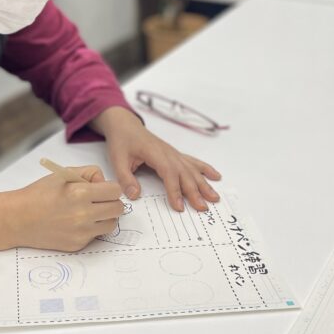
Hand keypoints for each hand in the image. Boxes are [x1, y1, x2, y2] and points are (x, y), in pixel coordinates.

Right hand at [0, 166, 123, 253]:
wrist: (19, 219)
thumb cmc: (39, 194)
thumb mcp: (63, 174)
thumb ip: (88, 173)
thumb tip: (104, 183)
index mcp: (80, 193)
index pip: (116, 191)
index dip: (110, 188)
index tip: (104, 189)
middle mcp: (83, 214)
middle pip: (118, 209)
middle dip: (112, 202)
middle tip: (101, 200)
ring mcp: (81, 232)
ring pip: (111, 224)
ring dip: (105, 217)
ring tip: (91, 212)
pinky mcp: (77, 244)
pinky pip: (96, 235)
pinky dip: (91, 228)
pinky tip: (76, 222)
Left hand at [92, 107, 220, 212]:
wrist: (125, 125)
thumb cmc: (122, 141)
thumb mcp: (117, 160)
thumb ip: (125, 178)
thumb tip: (134, 195)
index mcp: (155, 153)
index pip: (168, 173)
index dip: (175, 190)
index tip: (179, 206)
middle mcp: (168, 153)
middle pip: (185, 173)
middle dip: (195, 191)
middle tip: (202, 208)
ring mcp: (174, 153)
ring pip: (192, 170)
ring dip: (204, 184)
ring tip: (214, 197)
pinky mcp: (175, 154)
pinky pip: (193, 162)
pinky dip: (205, 169)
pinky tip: (216, 176)